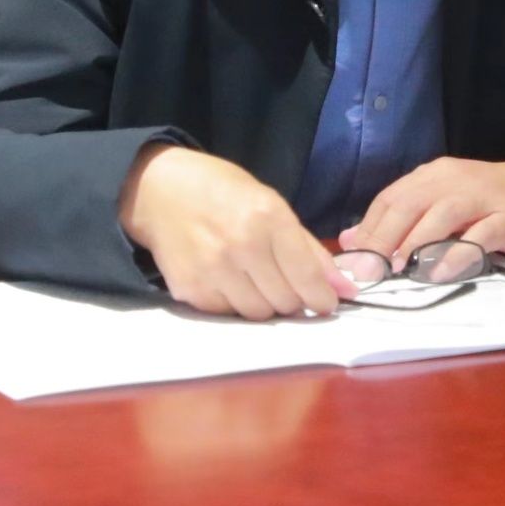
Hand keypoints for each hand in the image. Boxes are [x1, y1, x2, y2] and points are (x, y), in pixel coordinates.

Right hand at [119, 144, 354, 319]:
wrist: (160, 191)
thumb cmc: (222, 191)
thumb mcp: (271, 203)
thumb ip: (308, 248)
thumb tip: (344, 288)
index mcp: (267, 217)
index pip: (307, 275)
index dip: (323, 296)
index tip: (327, 302)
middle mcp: (241, 246)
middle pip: (286, 302)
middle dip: (294, 299)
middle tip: (287, 284)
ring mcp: (213, 271)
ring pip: (259, 314)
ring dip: (266, 304)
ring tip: (256, 279)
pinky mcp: (190, 290)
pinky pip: (229, 314)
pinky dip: (235, 304)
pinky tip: (229, 279)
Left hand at [337, 154, 504, 269]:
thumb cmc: (493, 199)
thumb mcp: (444, 200)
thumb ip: (402, 218)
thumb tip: (352, 238)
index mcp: (434, 175)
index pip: (391, 198)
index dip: (367, 228)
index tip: (349, 260)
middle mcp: (453, 180)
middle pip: (409, 204)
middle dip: (382, 239)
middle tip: (364, 272)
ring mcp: (482, 197)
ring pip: (440, 215)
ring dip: (414, 243)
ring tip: (395, 270)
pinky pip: (478, 236)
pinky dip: (455, 254)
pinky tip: (437, 273)